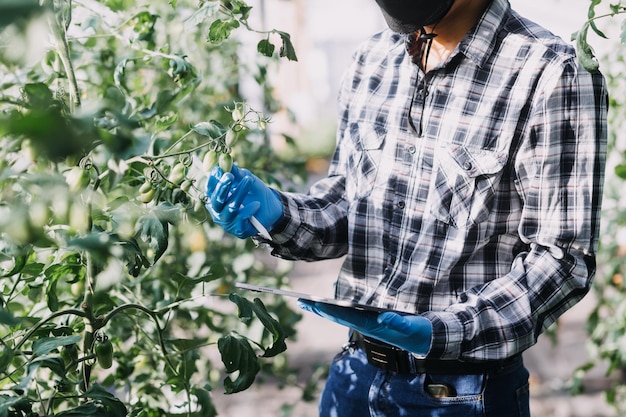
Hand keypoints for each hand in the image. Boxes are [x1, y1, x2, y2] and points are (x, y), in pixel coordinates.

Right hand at [205, 164, 283, 238]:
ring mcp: (228, 222)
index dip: (213, 180)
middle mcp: (219, 212)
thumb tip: (227, 161)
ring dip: (239, 193)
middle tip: (229, 175)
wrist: (272, 209)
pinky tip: (257, 204)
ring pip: (230, 208)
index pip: (210, 190)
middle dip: (222, 187)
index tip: (218, 169)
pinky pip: (241, 219)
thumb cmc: (255, 193)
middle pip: (216, 200)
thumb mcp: (247, 179)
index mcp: (217, 199)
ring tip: (249, 180)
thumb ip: (237, 173)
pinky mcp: (239, 230)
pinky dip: (249, 209)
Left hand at [298, 300, 431, 355]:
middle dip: (318, 309)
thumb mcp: (412, 328)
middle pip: (337, 316)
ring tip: (307, 303)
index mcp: (371, 326)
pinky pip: (348, 315)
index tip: (311, 303)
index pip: (344, 316)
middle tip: (299, 301)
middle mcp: (365, 326)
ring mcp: (367, 325)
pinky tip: (326, 306)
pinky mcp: (370, 322)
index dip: (326, 309)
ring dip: (323, 309)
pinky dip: (335, 309)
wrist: (425, 340)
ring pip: (340, 316)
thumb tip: (384, 316)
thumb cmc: (418, 333)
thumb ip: (399, 323)